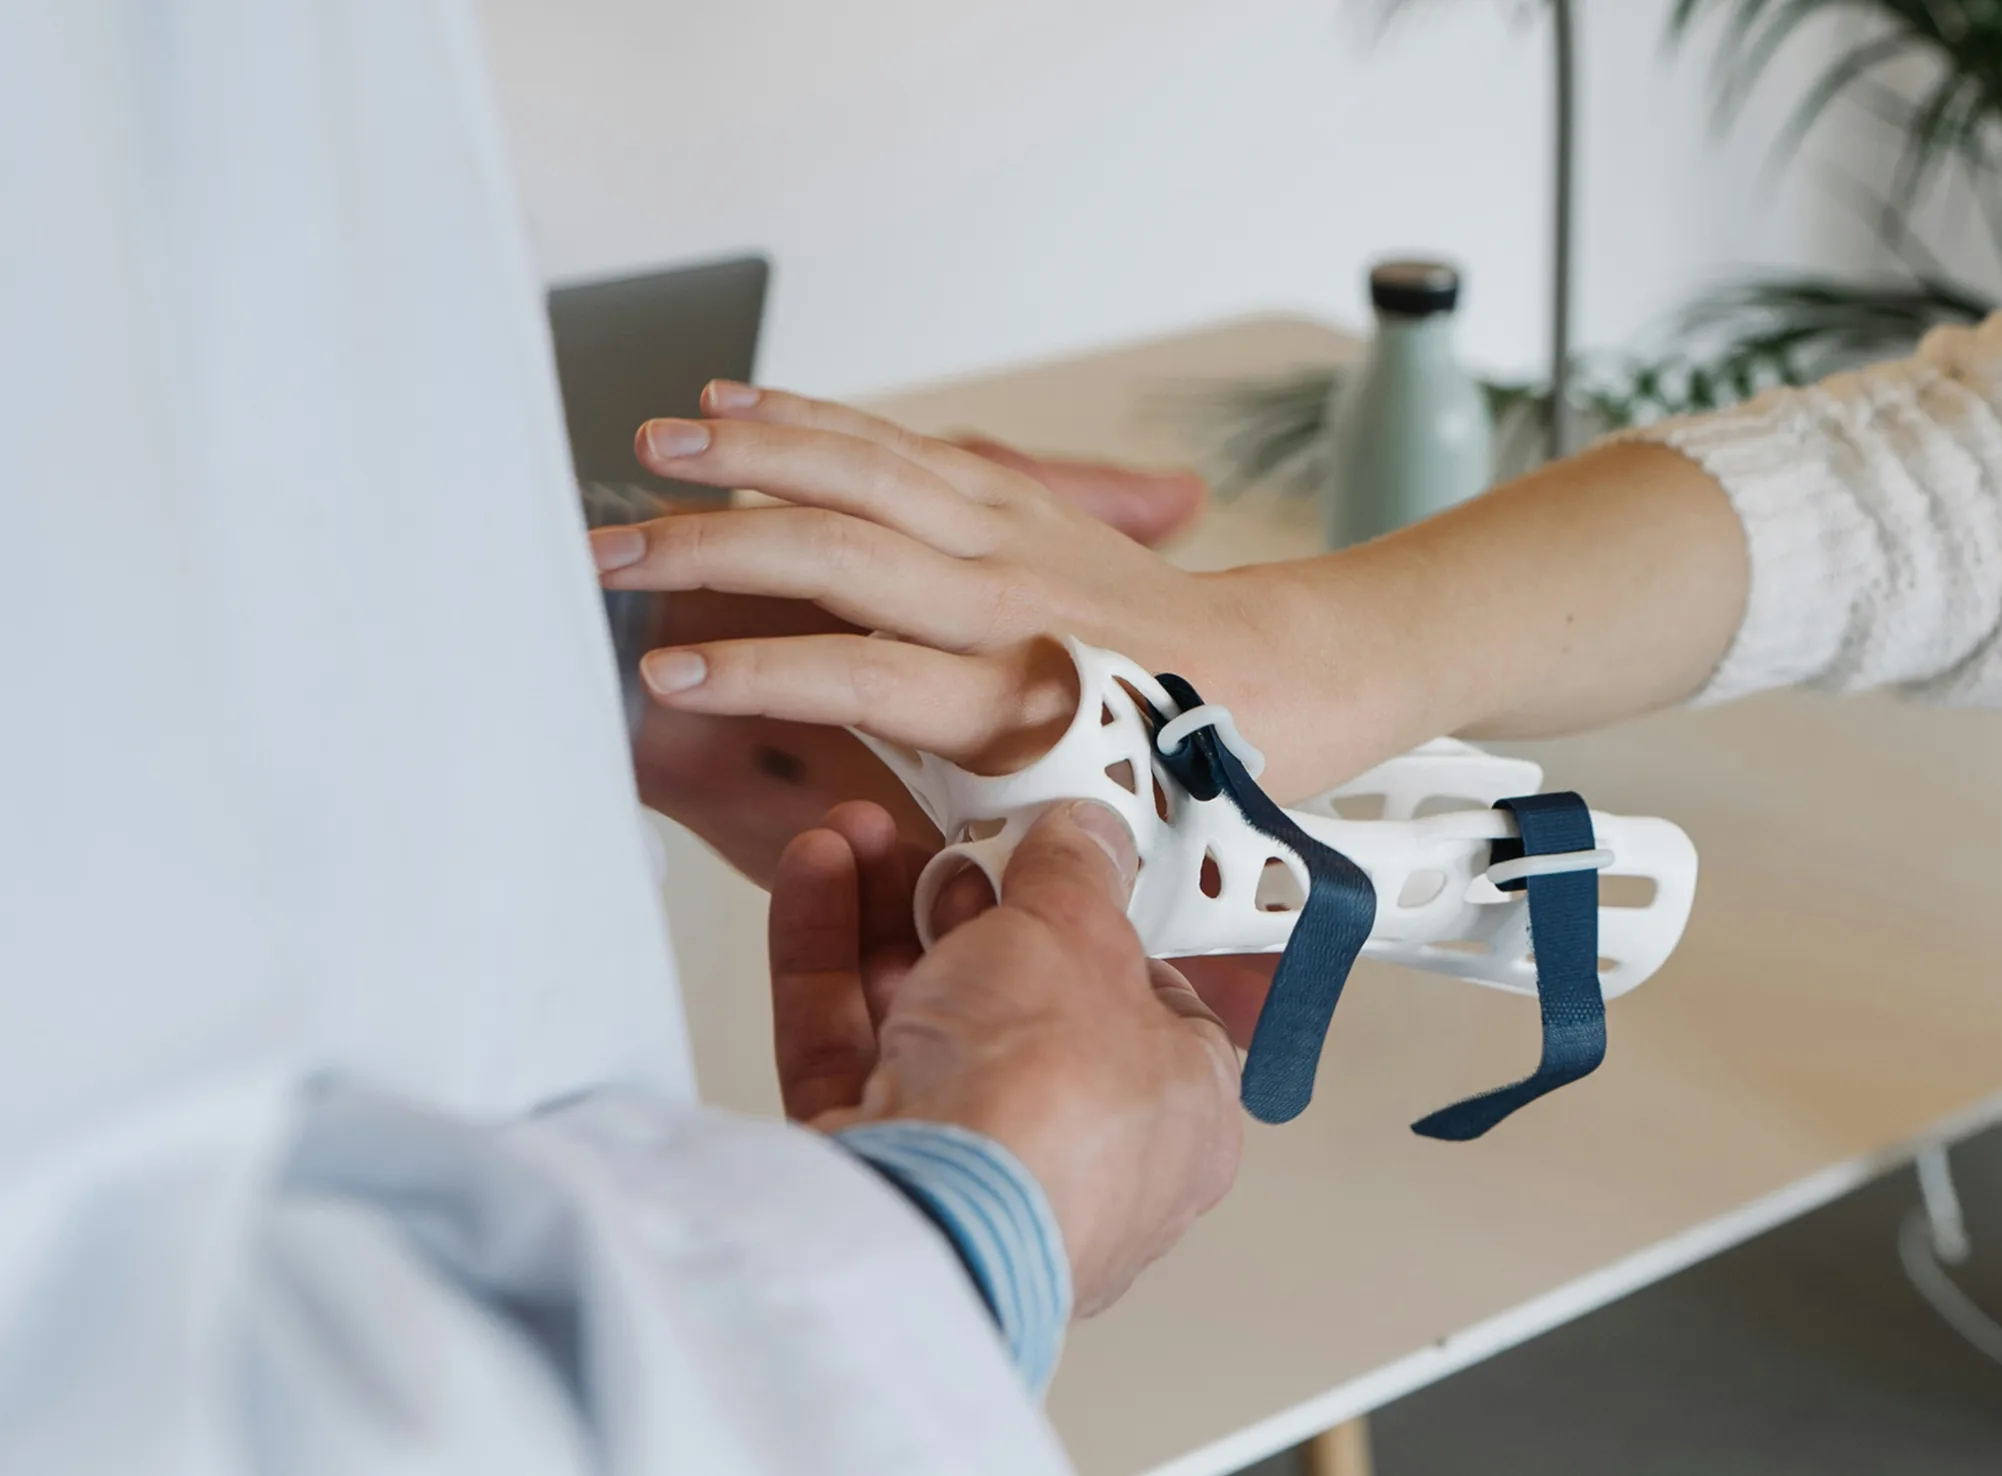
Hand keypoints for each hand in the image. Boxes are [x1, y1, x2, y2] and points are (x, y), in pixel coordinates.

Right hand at [617, 429, 1209, 880]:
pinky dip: (811, 419)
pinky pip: (897, 445)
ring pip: (864, 472)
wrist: (1269, 681)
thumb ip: (945, 844)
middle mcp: (1009, 606)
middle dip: (710, 550)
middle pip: (838, 555)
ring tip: (651, 445)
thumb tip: (850, 852)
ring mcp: (1014, 536)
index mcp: (1014, 703)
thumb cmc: (1161, 774)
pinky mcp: (1017, 497)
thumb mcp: (1062, 836)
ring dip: (749, 453)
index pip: (859, 676)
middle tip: (606, 558)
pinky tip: (736, 404)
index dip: (757, 675)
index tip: (666, 679)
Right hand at [771, 797, 1242, 1313]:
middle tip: (945, 841)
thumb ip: (1077, 874)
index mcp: (1181, 1116)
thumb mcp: (1079, 937)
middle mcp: (1085, 1159)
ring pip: (928, 1026)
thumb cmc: (1046, 1104)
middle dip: (971, 909)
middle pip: (1024, 1007)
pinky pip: (851, 1057)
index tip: (1060, 860)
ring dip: (886, 920)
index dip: (1105, 926)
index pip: (1158, 1007)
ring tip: (856, 834)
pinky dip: (828, 965)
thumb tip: (1087, 835)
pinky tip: (815, 873)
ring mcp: (974, 1177)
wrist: (924, 1219)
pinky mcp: (879, 1183)